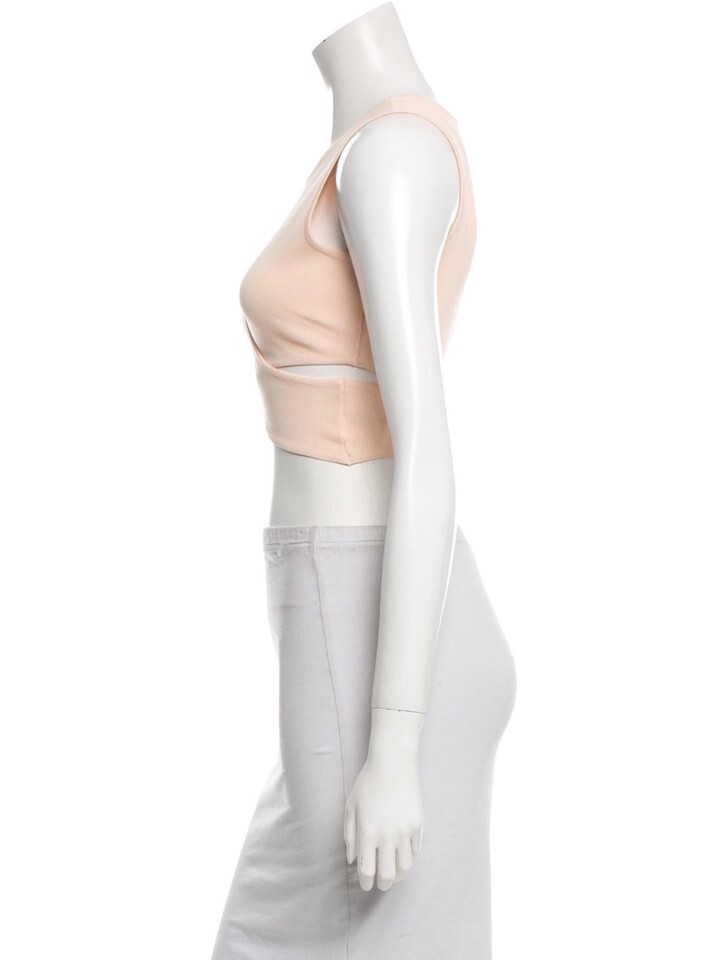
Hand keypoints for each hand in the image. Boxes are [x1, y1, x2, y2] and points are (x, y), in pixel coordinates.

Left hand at [343, 744, 423, 891]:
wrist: (393, 763)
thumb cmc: (368, 782)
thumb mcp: (351, 807)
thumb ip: (350, 835)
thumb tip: (353, 859)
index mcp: (368, 833)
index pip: (367, 870)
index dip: (365, 883)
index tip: (365, 885)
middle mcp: (387, 836)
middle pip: (388, 875)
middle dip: (383, 884)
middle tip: (380, 883)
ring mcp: (405, 831)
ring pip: (405, 867)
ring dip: (398, 875)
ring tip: (393, 873)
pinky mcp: (417, 825)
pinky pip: (415, 850)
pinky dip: (408, 856)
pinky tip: (402, 854)